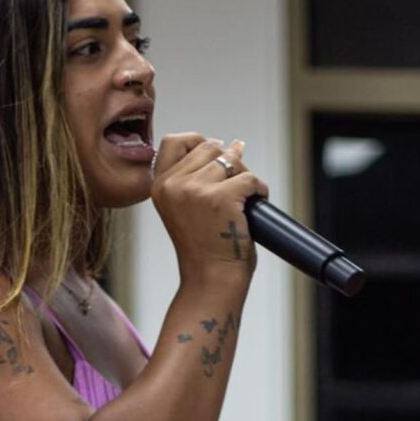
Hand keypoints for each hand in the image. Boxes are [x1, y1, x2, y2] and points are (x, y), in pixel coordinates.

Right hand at [150, 133, 269, 283]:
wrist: (210, 280)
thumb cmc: (204, 249)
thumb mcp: (187, 208)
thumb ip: (200, 176)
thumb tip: (235, 144)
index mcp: (159, 186)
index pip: (174, 140)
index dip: (197, 141)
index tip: (213, 159)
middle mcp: (173, 185)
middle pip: (210, 146)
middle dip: (228, 162)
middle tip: (233, 190)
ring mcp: (195, 189)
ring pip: (232, 159)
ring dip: (245, 176)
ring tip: (243, 201)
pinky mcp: (221, 197)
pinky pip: (251, 178)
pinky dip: (260, 191)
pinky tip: (254, 207)